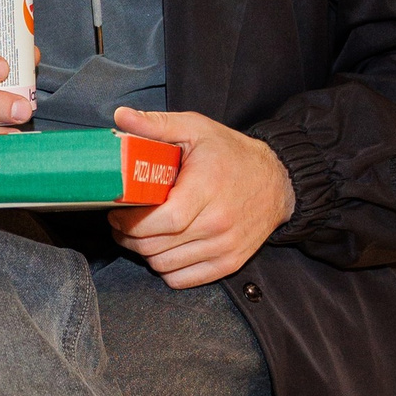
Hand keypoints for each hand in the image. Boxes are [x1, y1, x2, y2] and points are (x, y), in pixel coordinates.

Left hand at [107, 105, 294, 287]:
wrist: (278, 181)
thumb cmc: (231, 154)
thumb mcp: (195, 129)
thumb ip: (156, 125)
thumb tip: (120, 116)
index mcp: (207, 189)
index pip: (164, 220)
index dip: (132, 221)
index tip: (117, 212)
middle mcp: (219, 223)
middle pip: (157, 246)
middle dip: (129, 237)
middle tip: (121, 223)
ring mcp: (225, 247)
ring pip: (165, 265)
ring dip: (144, 253)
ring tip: (139, 234)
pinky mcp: (230, 263)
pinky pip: (183, 280)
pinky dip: (166, 269)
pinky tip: (164, 248)